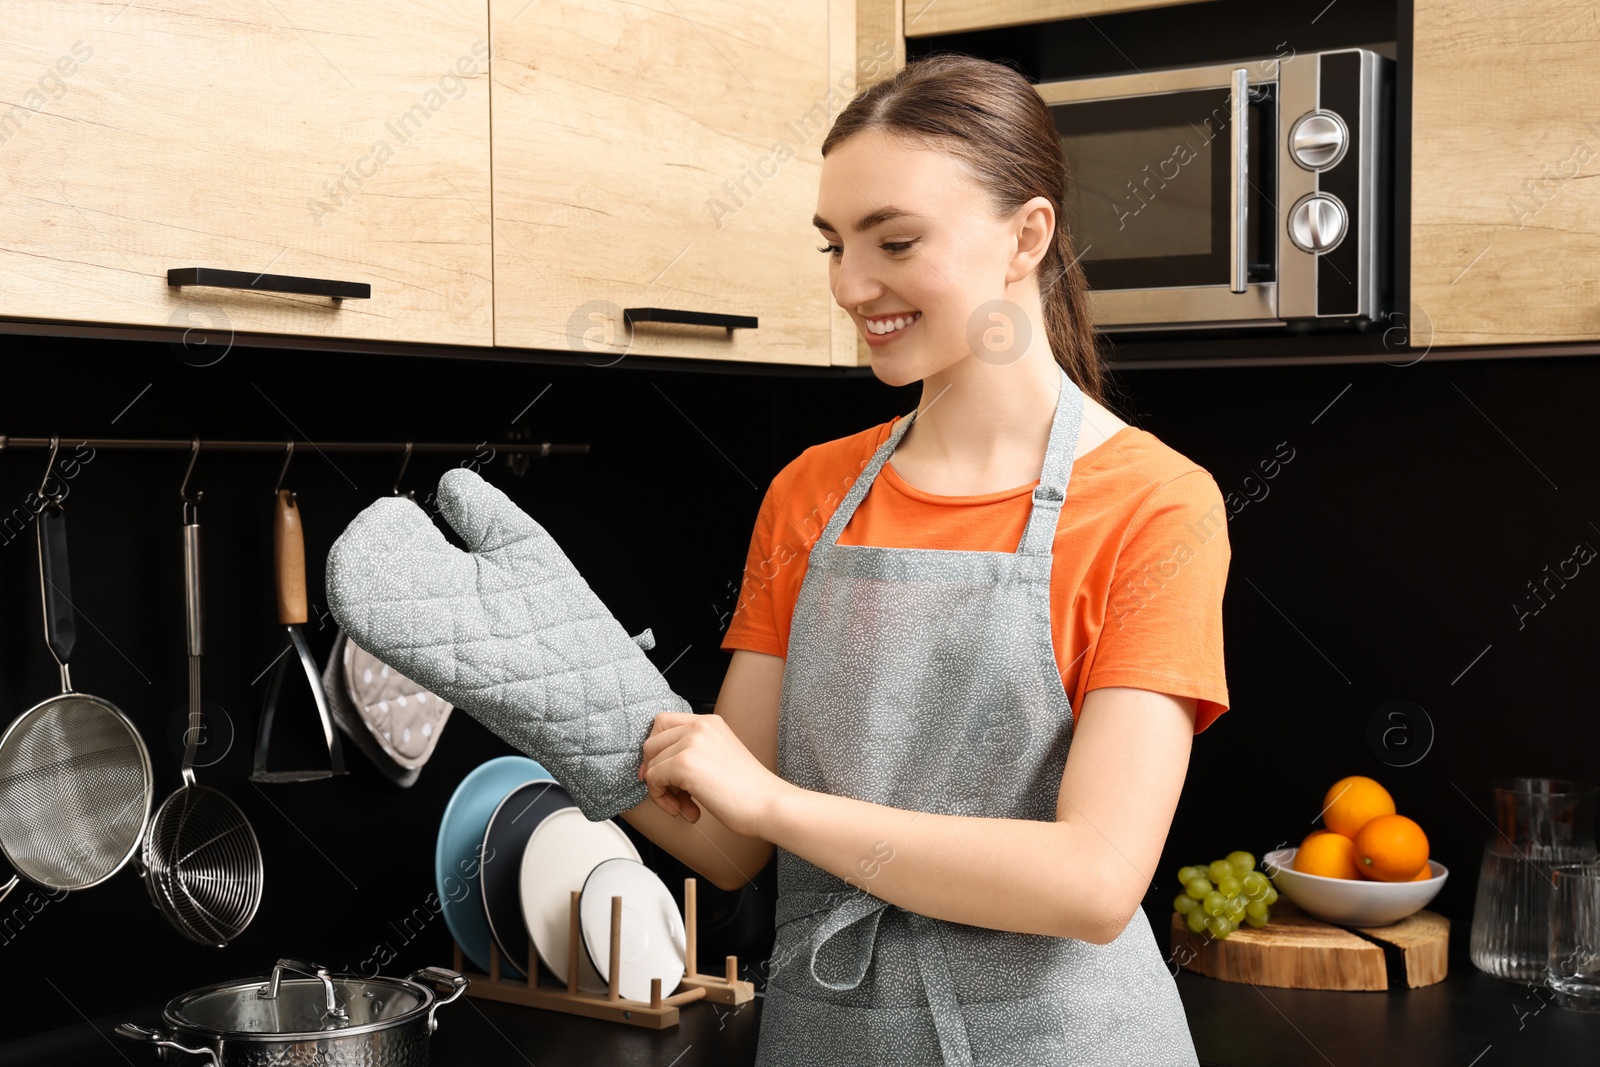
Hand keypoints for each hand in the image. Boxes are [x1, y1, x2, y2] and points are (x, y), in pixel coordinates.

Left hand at [637, 711, 785, 837]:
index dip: (656, 750)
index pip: (663, 723)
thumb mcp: (720, 756)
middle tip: (674, 795)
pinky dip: (662, 799)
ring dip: (662, 791)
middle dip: (655, 772)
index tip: (661, 774)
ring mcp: (691, 742)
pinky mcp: (684, 763)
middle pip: (652, 742)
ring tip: (685, 807)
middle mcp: (700, 725)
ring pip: (651, 763)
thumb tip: (654, 765)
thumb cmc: (749, 791)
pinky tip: (688, 810)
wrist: (768, 804)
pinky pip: (653, 779)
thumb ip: (693, 752)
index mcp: (710, 722)